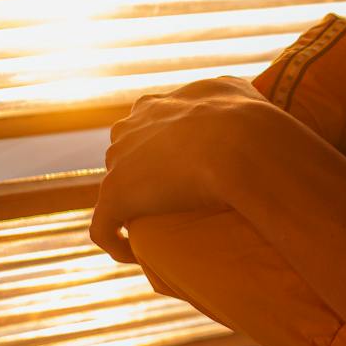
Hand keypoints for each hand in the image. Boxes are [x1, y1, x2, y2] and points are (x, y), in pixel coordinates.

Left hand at [90, 76, 276, 264]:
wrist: (236, 143)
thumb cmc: (242, 119)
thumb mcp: (234, 90)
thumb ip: (223, 92)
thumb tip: (231, 103)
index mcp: (152, 107)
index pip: (144, 128)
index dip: (158, 150)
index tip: (179, 170)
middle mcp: (128, 129)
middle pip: (124, 157)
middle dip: (140, 177)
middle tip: (172, 201)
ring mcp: (118, 163)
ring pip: (114, 190)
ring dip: (131, 209)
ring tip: (156, 231)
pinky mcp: (115, 196)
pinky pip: (103, 228)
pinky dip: (114, 242)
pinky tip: (132, 254)